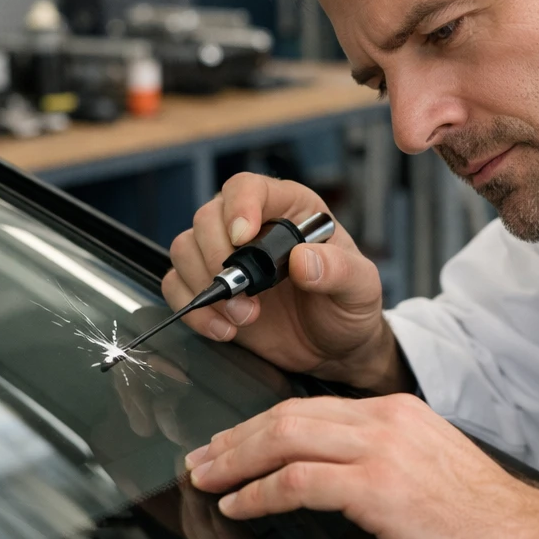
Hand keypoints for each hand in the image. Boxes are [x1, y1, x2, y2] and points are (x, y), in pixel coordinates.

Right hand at [165, 173, 406, 392]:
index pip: (248, 187)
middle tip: (247, 296)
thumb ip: (339, 271)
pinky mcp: (211, 290)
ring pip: (185, 248)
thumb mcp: (360, 288)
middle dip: (218, 258)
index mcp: (290, 209)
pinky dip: (193, 309)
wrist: (336, 350)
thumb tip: (303, 260)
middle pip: (207, 217)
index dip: (239, 207)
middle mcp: (253, 227)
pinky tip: (225, 330)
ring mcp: (227, 258)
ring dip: (205, 286)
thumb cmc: (349, 308)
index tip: (242, 238)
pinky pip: (177, 286)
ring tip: (243, 318)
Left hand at [184, 394, 538, 538]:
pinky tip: (239, 506)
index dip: (261, 426)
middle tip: (202, 460)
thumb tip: (337, 475)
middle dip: (235, 440)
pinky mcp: (376, 488)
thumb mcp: (430, 467)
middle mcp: (386, 419)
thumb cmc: (486, 519)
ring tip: (206, 481)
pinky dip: (259, 494)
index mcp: (398, 411)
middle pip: (288, 416)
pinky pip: (297, 482)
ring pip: (284, 439)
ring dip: (235, 462)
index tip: (233, 444)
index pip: (311, 407)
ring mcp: (381, 450)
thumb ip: (385, 457)